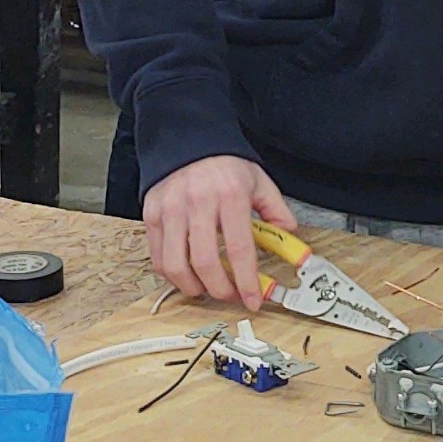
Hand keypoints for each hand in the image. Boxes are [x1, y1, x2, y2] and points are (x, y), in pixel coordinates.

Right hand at [143, 156, 294, 311]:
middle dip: (220, 289)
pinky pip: (158, 256)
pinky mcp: (152, 214)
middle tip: (231, 296)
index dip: (246, 281)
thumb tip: (290, 238)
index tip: (254, 301)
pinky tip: (188, 277)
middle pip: (204, 262)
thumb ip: (276, 211)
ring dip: (193, 287)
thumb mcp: (259, 182)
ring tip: (208, 290)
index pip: (239, 249)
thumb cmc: (226, 165)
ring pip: (175, 265)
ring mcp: (170, 209)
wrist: (188, 140)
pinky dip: (172, 275)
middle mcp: (197, 203)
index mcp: (229, 196)